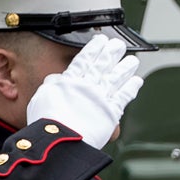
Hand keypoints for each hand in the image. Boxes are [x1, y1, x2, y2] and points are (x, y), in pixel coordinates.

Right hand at [26, 35, 143, 148]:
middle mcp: (88, 87)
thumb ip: (52, 85)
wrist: (61, 140)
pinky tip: (137, 81)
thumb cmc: (48, 123)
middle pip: (103, 65)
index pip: (84, 60)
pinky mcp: (111, 112)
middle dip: (112, 53)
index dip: (94, 48)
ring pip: (116, 78)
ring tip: (133, 60)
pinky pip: (124, 97)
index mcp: (70, 82)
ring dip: (125, 68)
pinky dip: (131, 88)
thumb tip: (56, 79)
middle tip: (119, 44)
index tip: (100, 39)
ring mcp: (101, 98)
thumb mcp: (42, 97)